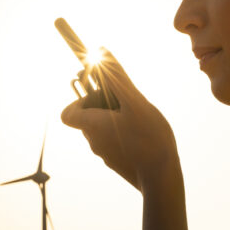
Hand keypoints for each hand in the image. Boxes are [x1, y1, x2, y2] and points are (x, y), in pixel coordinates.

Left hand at [60, 49, 178, 192]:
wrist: (161, 178)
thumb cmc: (148, 138)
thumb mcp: (134, 101)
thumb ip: (116, 75)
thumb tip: (100, 50)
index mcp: (91, 125)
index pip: (68, 112)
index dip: (81, 100)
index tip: (102, 94)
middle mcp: (93, 142)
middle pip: (88, 117)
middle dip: (105, 104)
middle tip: (128, 102)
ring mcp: (105, 155)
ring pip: (103, 129)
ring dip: (117, 118)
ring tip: (140, 119)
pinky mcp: (118, 163)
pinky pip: (115, 141)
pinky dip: (125, 133)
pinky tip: (144, 134)